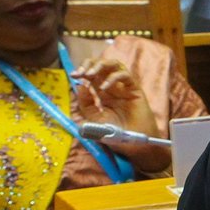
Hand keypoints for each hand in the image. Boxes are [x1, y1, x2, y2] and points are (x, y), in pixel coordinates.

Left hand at [72, 57, 167, 172]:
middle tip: (81, 73)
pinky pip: (126, 75)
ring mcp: (124, 87)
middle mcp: (111, 87)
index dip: (81, 71)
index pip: (90, 74)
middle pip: (101, 65)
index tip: (74, 75)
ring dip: (100, 65)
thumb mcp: (93, 118)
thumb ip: (85, 103)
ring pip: (114, 65)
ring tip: (91, 74)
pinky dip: (113, 77)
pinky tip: (105, 87)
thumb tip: (81, 85)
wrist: (132, 144)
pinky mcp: (135, 89)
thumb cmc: (115, 133)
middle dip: (89, 64)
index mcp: (100, 93)